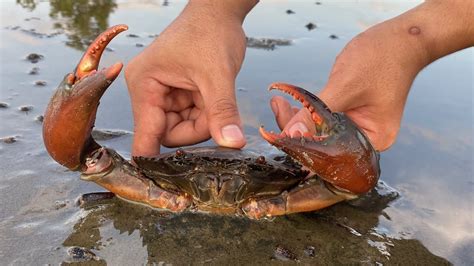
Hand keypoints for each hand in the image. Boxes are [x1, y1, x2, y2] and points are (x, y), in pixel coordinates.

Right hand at [125, 1, 256, 156]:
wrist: (218, 12)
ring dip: (206, 122)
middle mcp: (149, 93)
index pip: (146, 135)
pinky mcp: (180, 96)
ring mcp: (165, 96)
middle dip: (198, 129)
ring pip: (184, 130)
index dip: (155, 161)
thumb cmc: (209, 32)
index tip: (166, 185)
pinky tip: (214, 96)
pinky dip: (208, 115)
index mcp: (144, 86)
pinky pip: (194, 120)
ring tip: (216, 95)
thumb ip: (223, 111)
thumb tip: (232, 143)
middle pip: (170, 135)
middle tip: (217, 112)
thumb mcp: (217, 74)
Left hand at [270, 0, 473, 150]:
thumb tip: (289, 135)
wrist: (400, 39)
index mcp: (373, 141)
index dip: (301, 145)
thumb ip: (316, 113)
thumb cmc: (381, 60)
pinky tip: (288, 102)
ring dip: (297, 118)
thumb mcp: (345, 87)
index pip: (330, 154)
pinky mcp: (349, 115)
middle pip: (322, 144)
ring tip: (278, 102)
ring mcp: (357, 127)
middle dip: (295, 128)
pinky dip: (306, 111)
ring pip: (319, 131)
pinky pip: (323, 119)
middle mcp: (365, 140)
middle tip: (277, 108)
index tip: (275, 134)